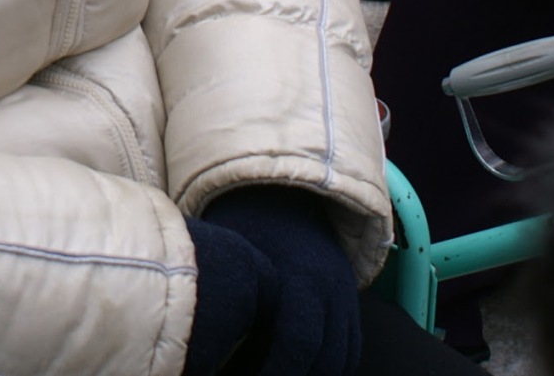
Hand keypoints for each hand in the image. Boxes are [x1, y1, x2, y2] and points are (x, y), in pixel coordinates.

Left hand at [201, 188, 360, 375]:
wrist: (288, 195)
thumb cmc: (249, 226)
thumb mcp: (237, 253)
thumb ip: (231, 294)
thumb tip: (201, 338)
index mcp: (302, 276)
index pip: (298, 342)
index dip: (275, 371)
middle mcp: (332, 289)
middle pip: (326, 360)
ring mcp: (347, 297)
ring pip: (342, 360)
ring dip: (313, 375)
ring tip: (275, 374)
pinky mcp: (352, 304)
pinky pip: (351, 350)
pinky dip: (329, 367)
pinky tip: (296, 369)